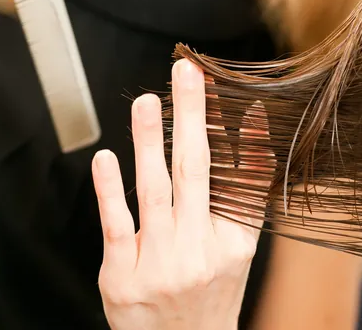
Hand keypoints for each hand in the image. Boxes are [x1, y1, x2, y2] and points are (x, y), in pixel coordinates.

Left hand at [92, 60, 268, 329]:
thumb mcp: (239, 245)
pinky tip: (107, 158)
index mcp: (234, 242)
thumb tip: (254, 124)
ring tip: (148, 102)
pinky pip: (117, 228)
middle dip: (191, 118)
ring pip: (155, 194)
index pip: (232, 174)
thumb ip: (247, 186)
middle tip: (184, 73)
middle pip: (195, 173)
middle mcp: (200, 252)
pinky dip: (110, 191)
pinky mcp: (123, 278)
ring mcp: (160, 265)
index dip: (223, 126)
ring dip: (151, 144)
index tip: (214, 85)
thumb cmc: (211, 288)